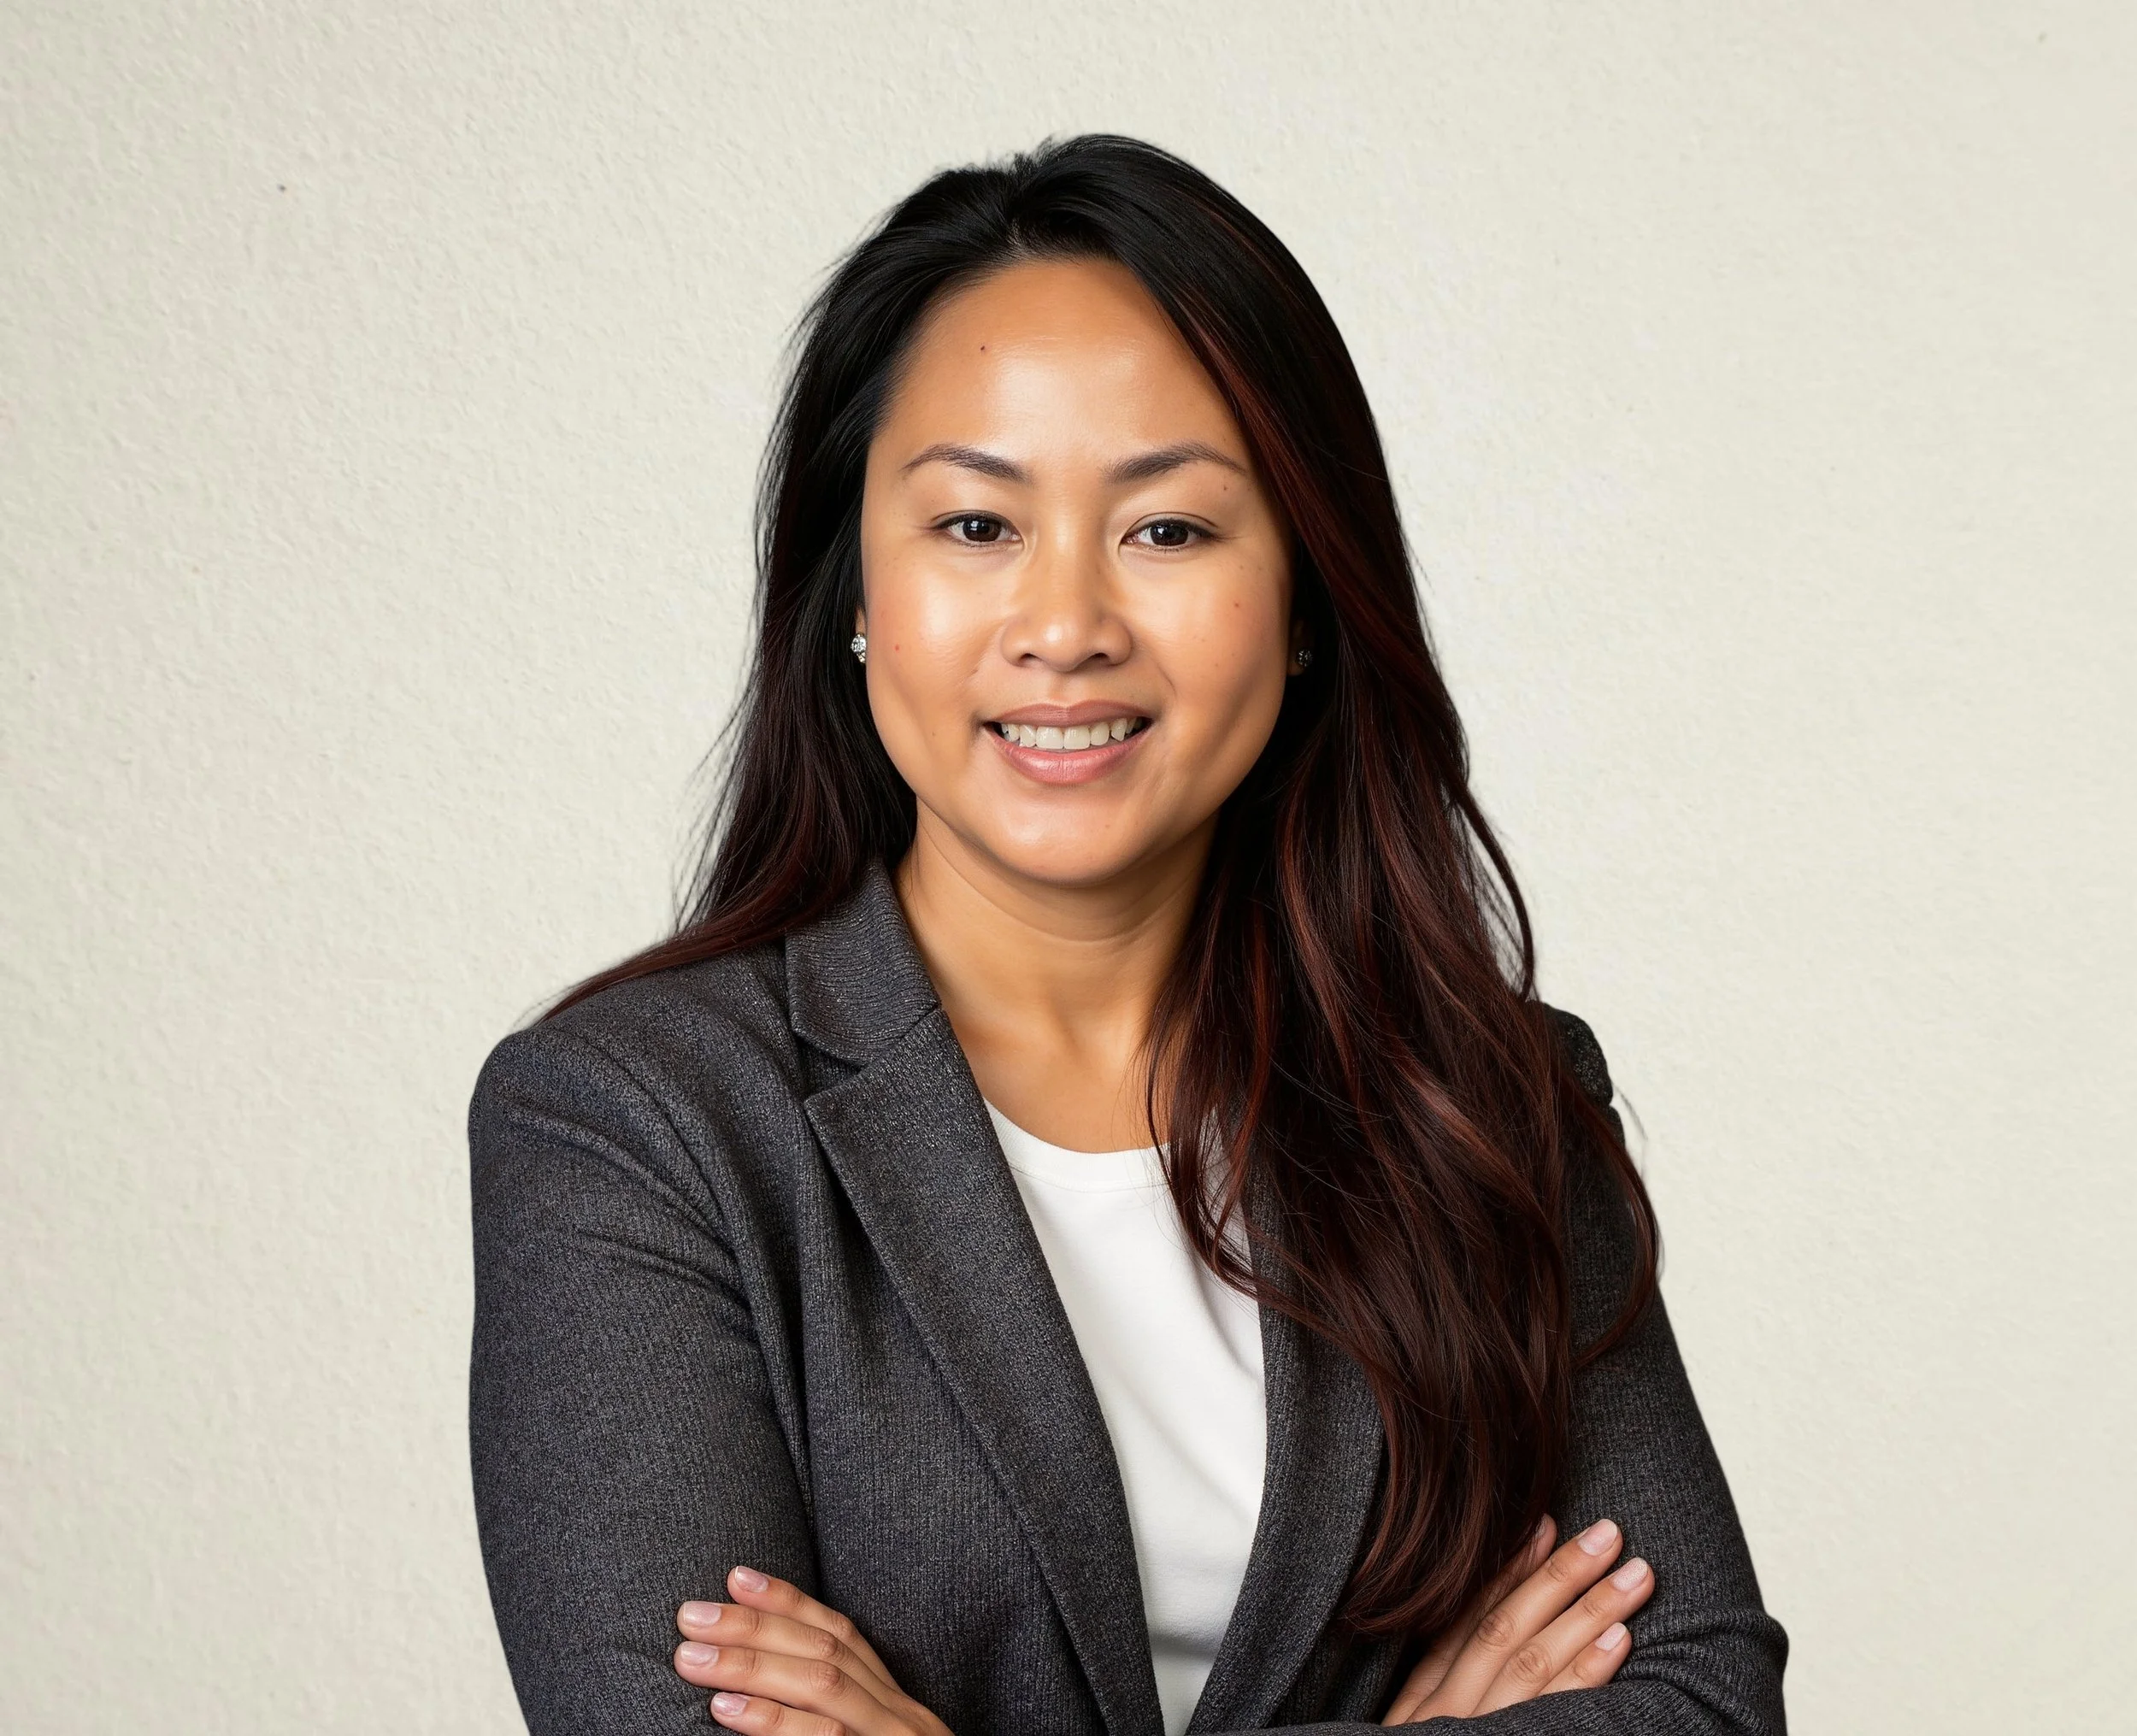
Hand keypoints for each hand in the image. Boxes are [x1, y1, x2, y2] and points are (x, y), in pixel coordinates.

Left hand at [674, 1566, 953, 1735]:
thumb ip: (832, 1721)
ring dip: (754, 1666)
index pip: (843, 1636)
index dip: (789, 1601)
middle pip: (826, 1655)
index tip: (736, 1575)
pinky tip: (729, 1713)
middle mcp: (901, 1722)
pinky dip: (776, 1724)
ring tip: (694, 1658)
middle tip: (690, 1615)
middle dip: (756, 1628)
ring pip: (825, 1689)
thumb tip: (754, 1691)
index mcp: (897, 1710)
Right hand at [1380, 1516, 1654, 1723]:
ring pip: (1536, 1664)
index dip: (1508, 1571)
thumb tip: (1491, 1637)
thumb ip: (1442, 1691)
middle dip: (1562, 1577)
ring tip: (1635, 1576)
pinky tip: (1618, 1643)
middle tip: (1610, 1534)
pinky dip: (1587, 1675)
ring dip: (1589, 1612)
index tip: (1546, 1526)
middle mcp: (1449, 1716)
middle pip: (1508, 1630)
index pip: (1469, 1621)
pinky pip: (1555, 1717)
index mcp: (1423, 1704)